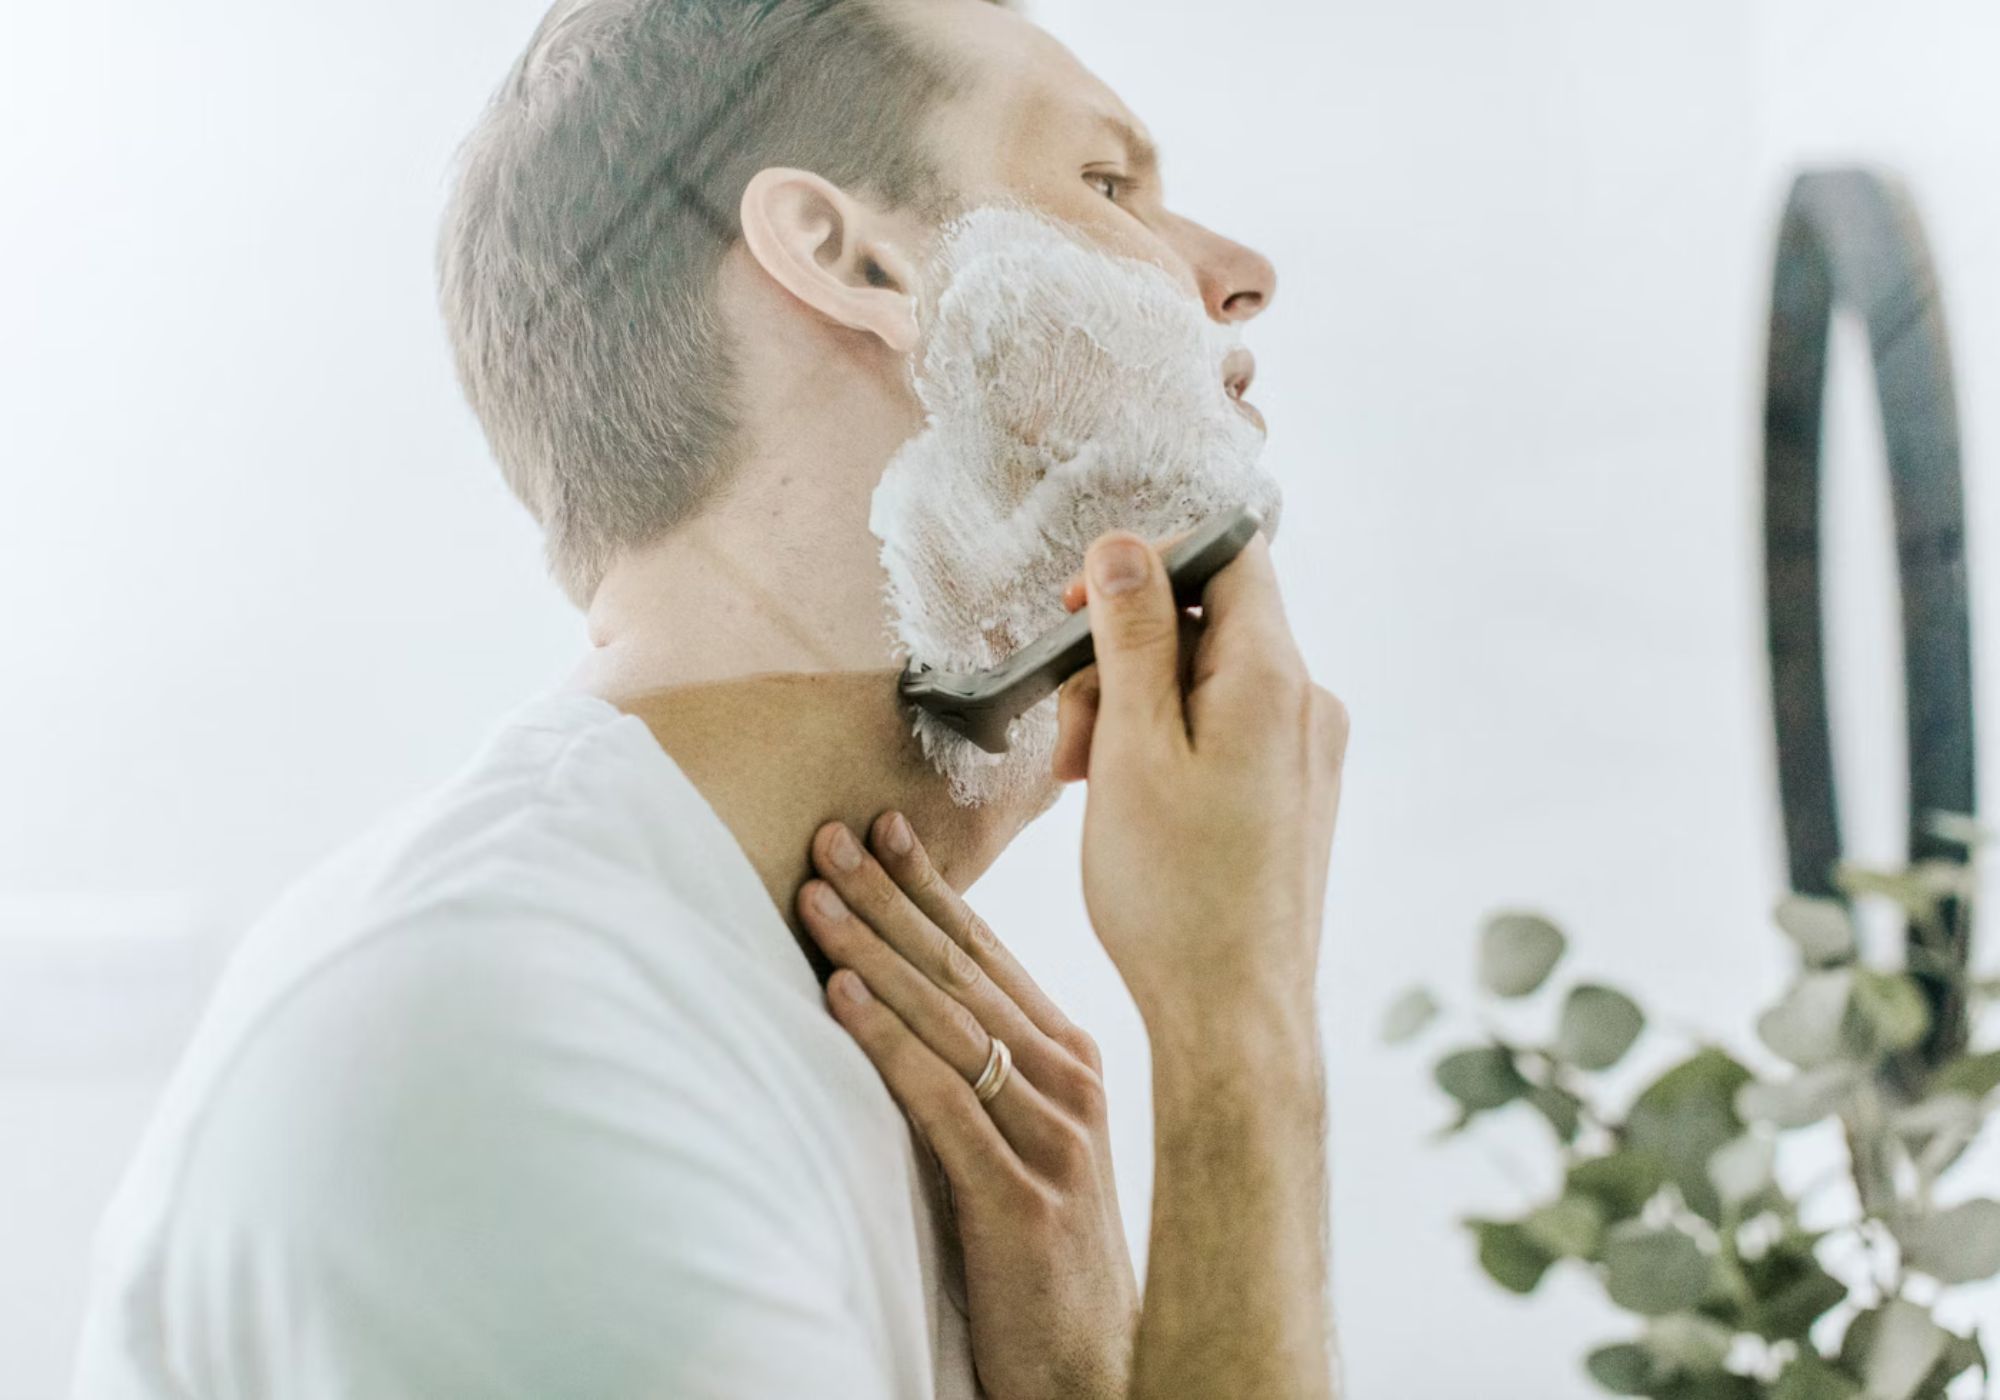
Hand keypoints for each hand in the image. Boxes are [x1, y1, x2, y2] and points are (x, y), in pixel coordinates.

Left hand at [797, 813, 1138, 1399]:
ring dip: (873, 952)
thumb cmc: (1047, 1258)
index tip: (883, 826)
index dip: (931, 889)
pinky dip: (885, 1041)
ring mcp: (1053, 1139)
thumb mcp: (1025, 1148)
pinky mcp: (1021, 1199)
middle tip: (829, 837)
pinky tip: (838, 997)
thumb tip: (906, 1009)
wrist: (1098, 1371)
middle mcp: (1070, 1084)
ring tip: (816, 897)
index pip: (988, 956)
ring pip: (948, 1022)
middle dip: (890, 898)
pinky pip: (941, 1100)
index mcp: (1072, 1063)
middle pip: (963, 972)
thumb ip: (983, 1077)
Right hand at [1060, 529, 1347, 1043]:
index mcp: (1273, 678)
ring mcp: (1305, 751)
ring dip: (1133, 710)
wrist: (1233, 1014)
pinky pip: (1223, 733)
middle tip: (1073, 737)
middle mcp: (1306, 703)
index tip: (1078, 611)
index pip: (1227, 553)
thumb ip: (1132, 637)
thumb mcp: (1132, 747)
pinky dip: (1165, 748)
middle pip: (1205, 622)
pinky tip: (1128, 804)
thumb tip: (1124, 546)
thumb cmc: (1174, 893)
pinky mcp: (1291, 793)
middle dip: (1122, 658)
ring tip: (1090, 782)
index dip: (1147, 562)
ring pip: (1205, 682)